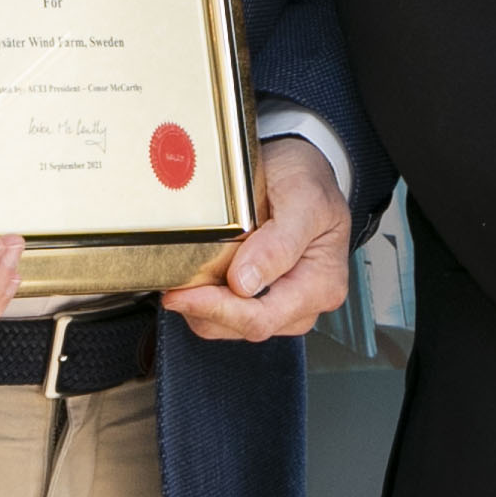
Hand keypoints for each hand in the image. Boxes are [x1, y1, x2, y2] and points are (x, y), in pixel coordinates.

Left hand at [167, 139, 352, 342]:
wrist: (301, 169)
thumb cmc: (309, 182)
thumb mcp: (303, 199)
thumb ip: (278, 243)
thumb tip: (246, 282)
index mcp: (321, 285)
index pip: (263, 318)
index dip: (219, 310)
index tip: (185, 294)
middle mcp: (303, 303)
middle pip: (242, 327)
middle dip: (204, 308)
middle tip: (174, 285)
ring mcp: (281, 305)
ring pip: (228, 326)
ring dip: (201, 306)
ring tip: (186, 277)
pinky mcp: (259, 300)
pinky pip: (225, 314)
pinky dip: (205, 299)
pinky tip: (197, 278)